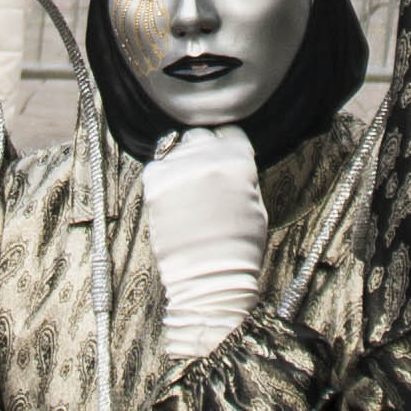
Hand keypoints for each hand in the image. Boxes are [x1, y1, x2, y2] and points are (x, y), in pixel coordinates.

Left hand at [138, 125, 270, 360]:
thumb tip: (229, 160)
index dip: (226, 147)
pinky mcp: (155, 184)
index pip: (229, 133)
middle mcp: (206, 158)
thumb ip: (241, 174)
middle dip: (201, 153)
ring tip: (187, 193)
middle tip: (202, 178)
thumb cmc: (239, 247)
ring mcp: (178, 170)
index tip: (222, 158)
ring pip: (175, 150)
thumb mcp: (255, 202)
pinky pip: (156, 166)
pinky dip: (162, 178)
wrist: (211, 277)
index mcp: (238, 160)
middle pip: (199, 137)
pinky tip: (173, 198)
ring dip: (181, 164)